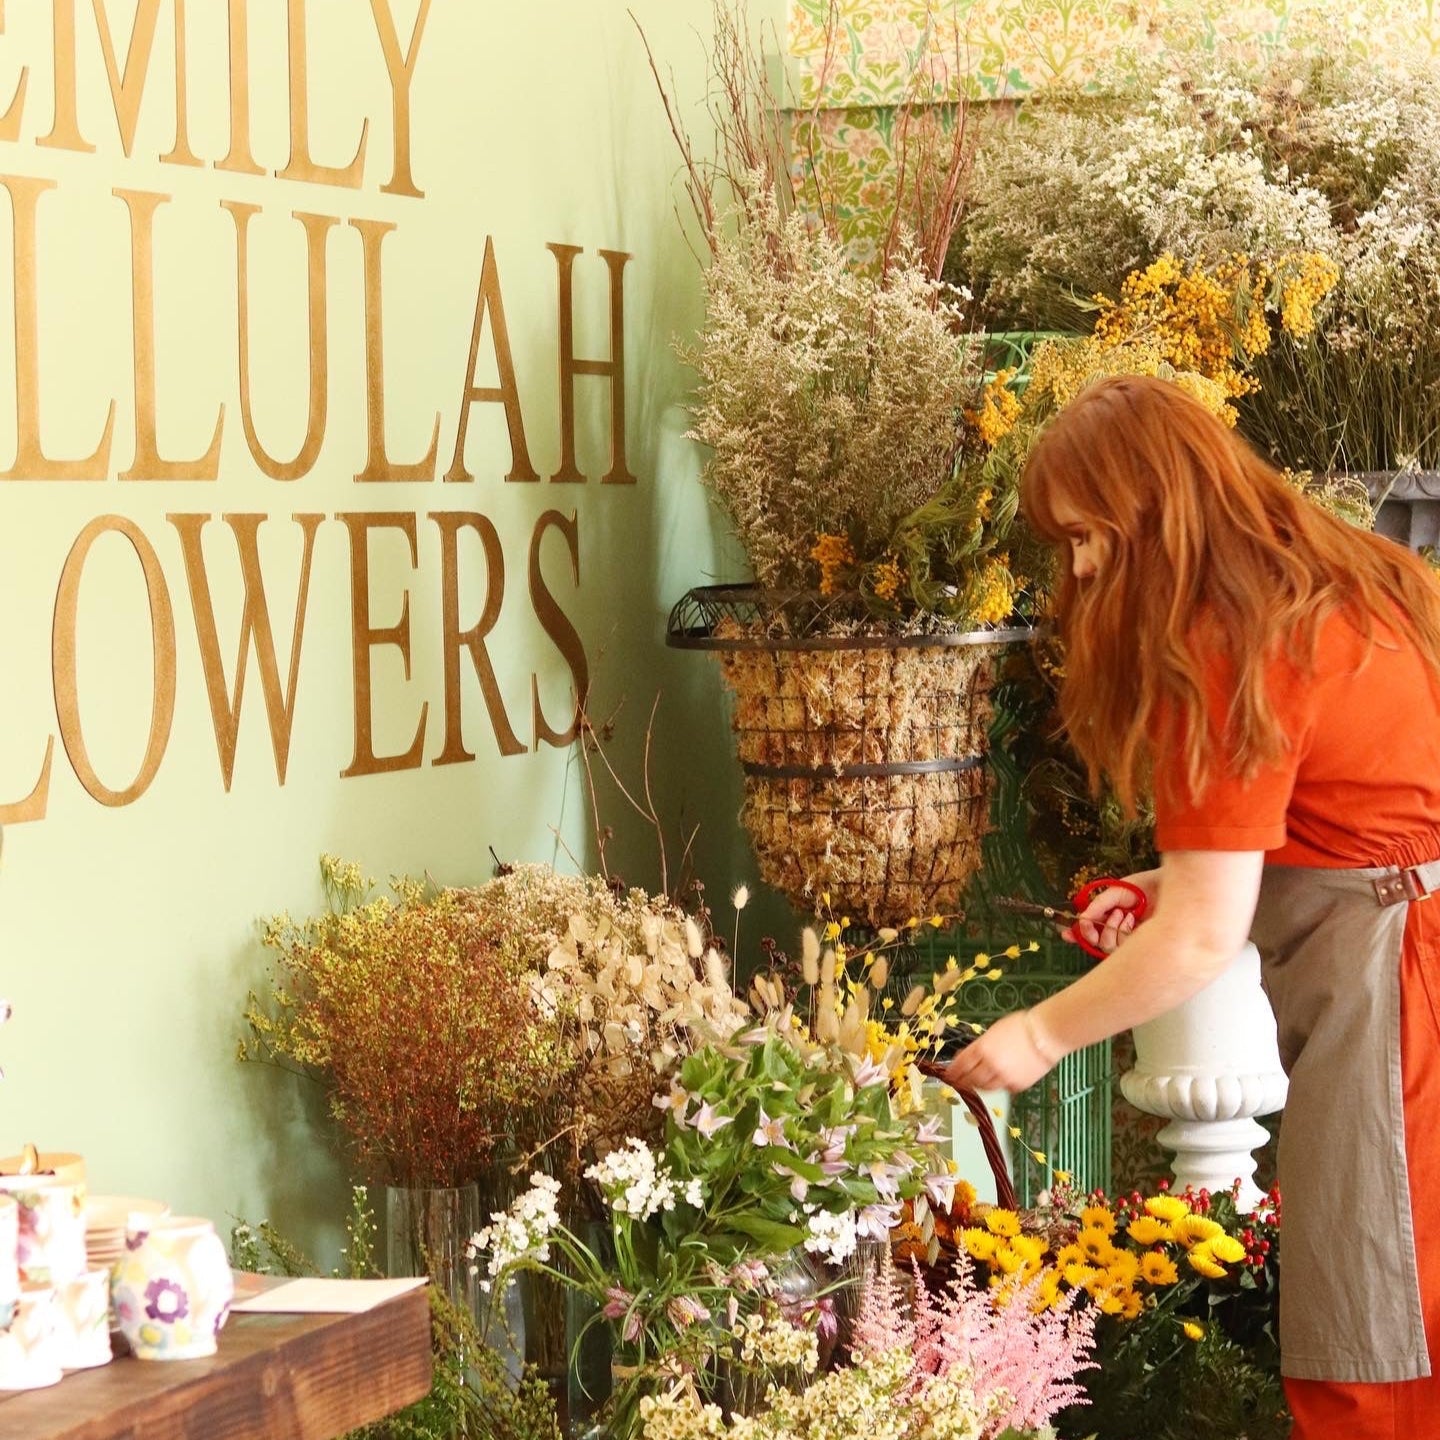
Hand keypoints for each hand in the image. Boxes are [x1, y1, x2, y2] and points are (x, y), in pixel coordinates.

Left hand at [941, 1010, 1058, 1093]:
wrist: (1045, 1035)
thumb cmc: (1020, 1026)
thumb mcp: (993, 1031)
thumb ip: (981, 1045)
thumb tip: (972, 1055)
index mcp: (982, 1048)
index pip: (960, 1064)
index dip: (952, 1071)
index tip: (948, 1074)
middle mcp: (990, 1065)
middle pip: (970, 1079)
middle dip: (962, 1081)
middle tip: (959, 1081)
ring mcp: (1004, 1077)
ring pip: (985, 1088)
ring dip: (978, 1085)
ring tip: (976, 1082)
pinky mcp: (1017, 1085)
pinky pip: (1004, 1089)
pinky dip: (999, 1085)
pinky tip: (999, 1080)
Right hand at [1062, 868, 1157, 955]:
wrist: (1168, 888)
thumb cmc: (1144, 887)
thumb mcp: (1116, 891)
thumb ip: (1099, 904)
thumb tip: (1082, 918)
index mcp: (1107, 916)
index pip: (1088, 931)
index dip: (1075, 935)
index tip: (1066, 934)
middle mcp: (1116, 930)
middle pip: (1094, 944)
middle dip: (1089, 934)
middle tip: (1091, 922)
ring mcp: (1128, 939)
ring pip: (1106, 947)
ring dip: (1110, 929)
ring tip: (1121, 913)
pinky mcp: (1141, 944)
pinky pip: (1122, 947)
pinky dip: (1122, 931)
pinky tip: (1131, 918)